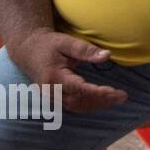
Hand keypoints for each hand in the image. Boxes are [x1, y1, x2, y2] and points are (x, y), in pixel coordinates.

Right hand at [7, 29, 127, 112]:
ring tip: (117, 98)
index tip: (114, 92)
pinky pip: (74, 105)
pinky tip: (104, 99)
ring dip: (98, 104)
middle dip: (102, 101)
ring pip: (77, 107)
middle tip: (123, 96)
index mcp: (53, 77)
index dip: (97, 92)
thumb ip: (86, 50)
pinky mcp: (55, 98)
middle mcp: (51, 91)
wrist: (27, 50)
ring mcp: (51, 97)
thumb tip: (107, 56)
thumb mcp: (66, 42)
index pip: (78, 89)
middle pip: (79, 102)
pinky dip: (90, 104)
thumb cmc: (48, 44)